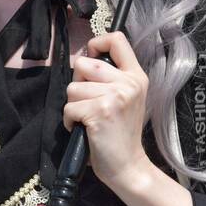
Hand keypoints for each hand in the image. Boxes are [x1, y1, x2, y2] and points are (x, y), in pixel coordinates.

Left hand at [64, 32, 152, 192]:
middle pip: (85, 63)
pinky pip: (69, 107)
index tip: (92, 59)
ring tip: (88, 118)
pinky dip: (69, 120)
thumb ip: (112, 76)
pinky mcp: (99, 112)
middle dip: (78, 82)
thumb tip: (85, 57)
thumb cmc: (121, 133)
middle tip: (89, 101)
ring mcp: (114, 97)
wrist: (128, 166)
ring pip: (73, 87)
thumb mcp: (127, 98)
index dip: (97, 43)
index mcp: (136, 76)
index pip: (116, 39)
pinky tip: (83, 129)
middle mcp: (128, 83)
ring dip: (73, 105)